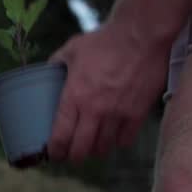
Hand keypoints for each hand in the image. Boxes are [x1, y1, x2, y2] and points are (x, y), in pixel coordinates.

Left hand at [47, 22, 168, 161]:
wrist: (142, 35)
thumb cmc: (104, 40)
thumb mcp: (72, 50)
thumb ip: (57, 63)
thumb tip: (48, 69)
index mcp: (74, 97)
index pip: (61, 136)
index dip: (55, 150)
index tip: (53, 153)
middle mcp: (95, 111)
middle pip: (81, 148)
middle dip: (74, 155)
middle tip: (71, 154)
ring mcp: (118, 114)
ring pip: (104, 147)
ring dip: (96, 150)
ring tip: (92, 147)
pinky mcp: (138, 112)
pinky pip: (126, 139)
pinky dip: (118, 143)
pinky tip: (114, 138)